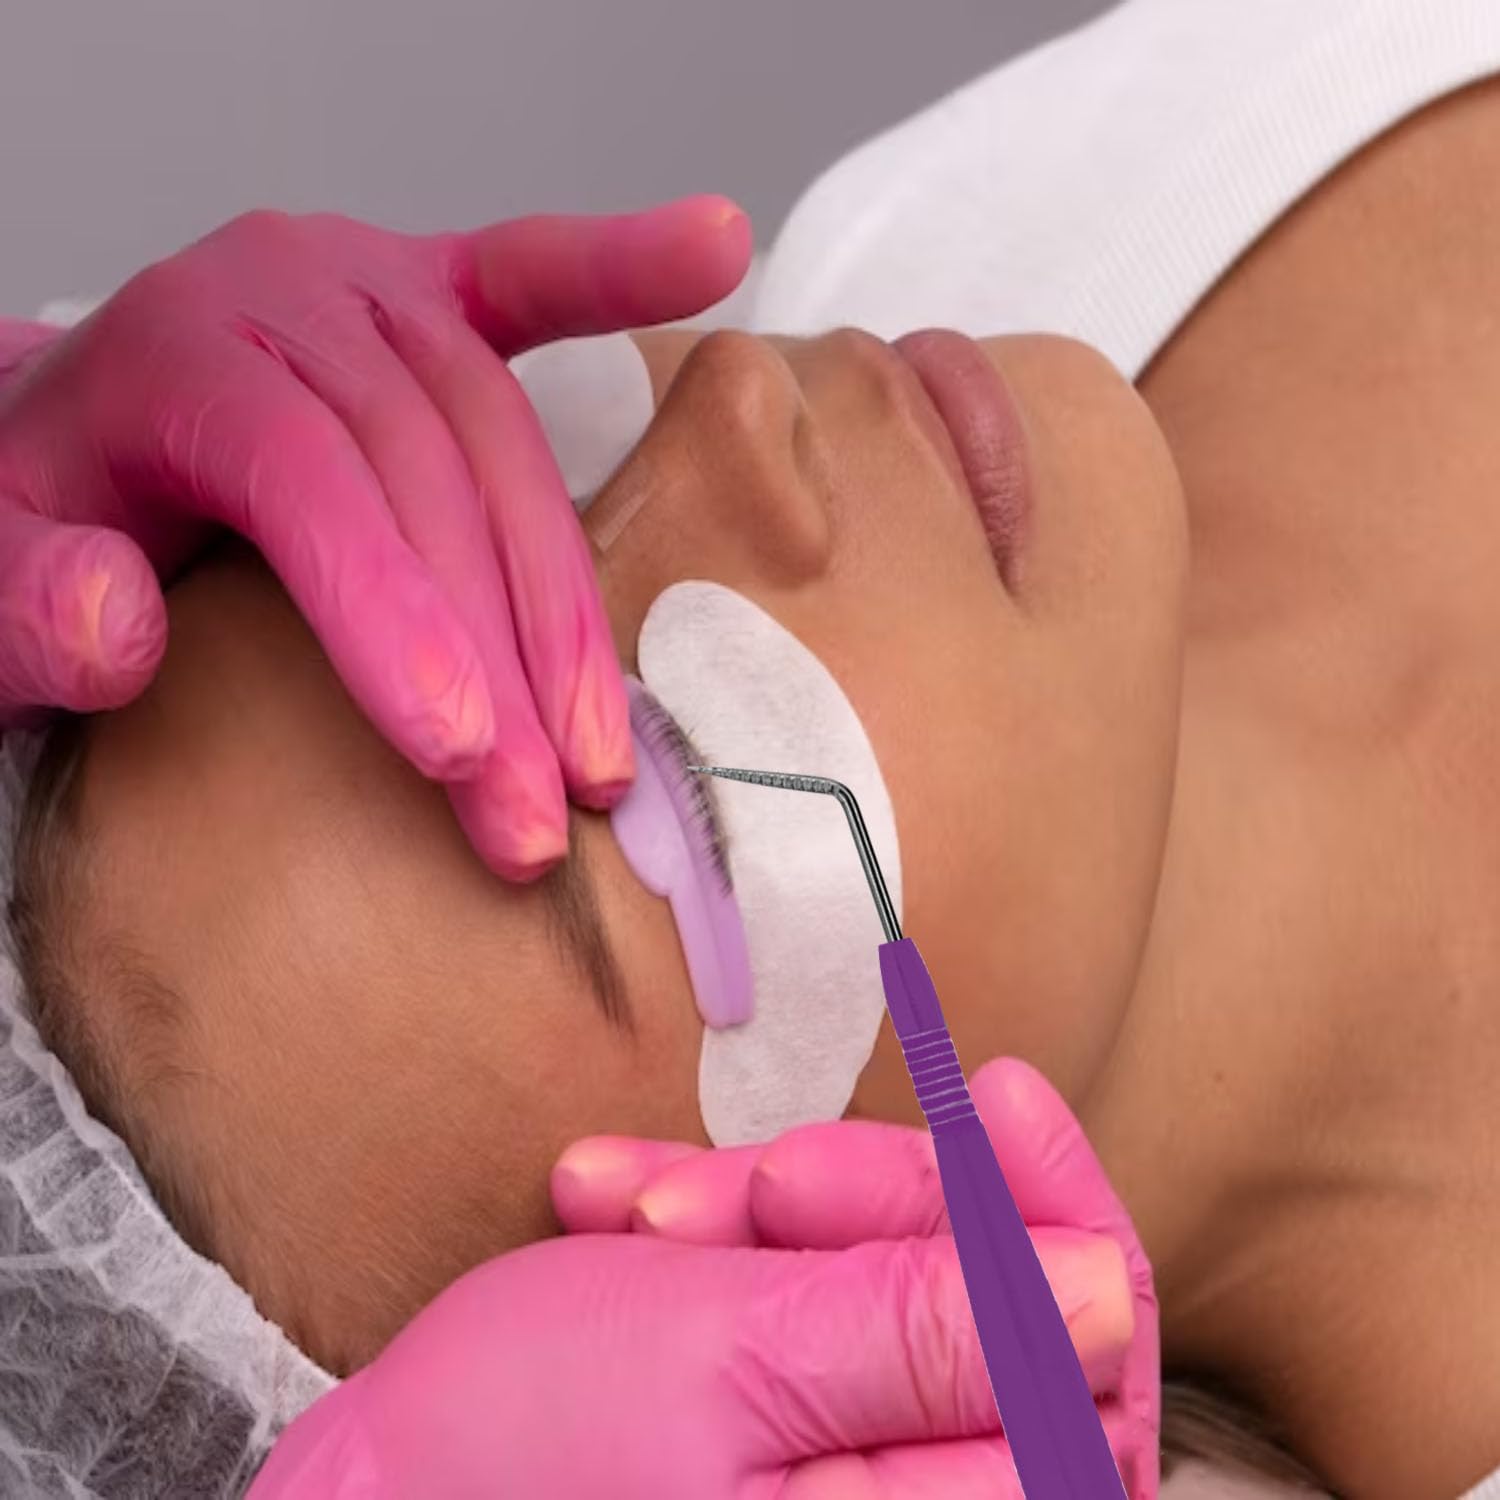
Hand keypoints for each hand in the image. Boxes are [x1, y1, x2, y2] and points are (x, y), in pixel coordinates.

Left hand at [0, 198, 749, 876]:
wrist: (72, 437)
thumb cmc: (49, 515)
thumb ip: (21, 605)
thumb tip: (117, 627)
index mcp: (176, 352)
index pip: (303, 475)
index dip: (389, 611)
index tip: (460, 750)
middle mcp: (286, 295)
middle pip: (426, 476)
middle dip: (499, 657)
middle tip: (542, 812)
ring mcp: (372, 289)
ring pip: (502, 441)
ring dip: (566, 605)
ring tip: (602, 751)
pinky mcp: (435, 295)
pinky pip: (536, 278)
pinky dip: (624, 272)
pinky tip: (716, 250)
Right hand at [553, 1056, 1161, 1496]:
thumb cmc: (520, 1460)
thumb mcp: (731, 1364)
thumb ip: (927, 1334)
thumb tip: (1108, 1287)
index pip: (1091, 1364)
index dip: (1051, 1213)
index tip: (996, 1091)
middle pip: (974, 1299)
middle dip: (855, 1203)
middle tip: (746, 1177)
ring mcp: (834, 1471)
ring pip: (870, 1270)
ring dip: (754, 1206)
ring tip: (631, 1203)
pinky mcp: (769, 1416)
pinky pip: (789, 1282)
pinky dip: (715, 1228)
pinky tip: (620, 1207)